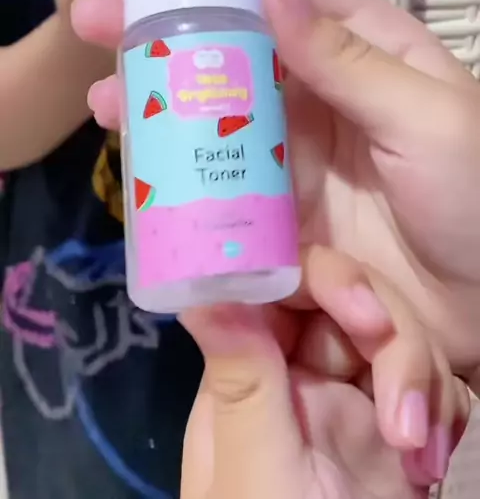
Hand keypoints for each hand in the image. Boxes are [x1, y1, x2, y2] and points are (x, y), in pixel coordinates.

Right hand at [71, 0, 479, 377]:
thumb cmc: (479, 200)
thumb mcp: (427, 120)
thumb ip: (347, 58)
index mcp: (371, 45)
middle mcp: (325, 87)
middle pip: (239, 37)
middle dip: (170, 20)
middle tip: (101, 13)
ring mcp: (297, 148)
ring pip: (216, 104)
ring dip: (156, 94)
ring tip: (103, 94)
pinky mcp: (280, 205)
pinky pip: (219, 174)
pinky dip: (175, 162)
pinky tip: (134, 159)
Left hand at [180, 247, 468, 498]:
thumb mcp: (256, 472)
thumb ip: (240, 378)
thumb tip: (204, 281)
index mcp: (246, 373)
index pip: (282, 288)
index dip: (326, 282)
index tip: (365, 312)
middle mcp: (298, 376)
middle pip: (351, 302)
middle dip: (392, 337)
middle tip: (404, 403)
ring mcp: (351, 402)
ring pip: (398, 338)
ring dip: (424, 383)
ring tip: (423, 458)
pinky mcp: (397, 432)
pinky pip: (430, 386)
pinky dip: (445, 412)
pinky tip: (434, 466)